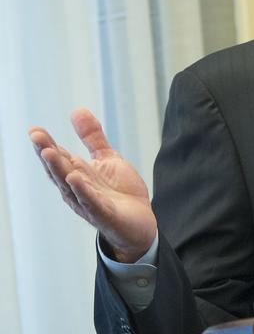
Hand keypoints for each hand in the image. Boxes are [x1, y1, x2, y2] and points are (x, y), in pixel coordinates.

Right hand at [29, 109, 156, 262]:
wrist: (138, 223)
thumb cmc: (119, 192)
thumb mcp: (107, 158)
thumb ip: (92, 137)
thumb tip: (77, 110)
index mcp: (76, 174)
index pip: (59, 157)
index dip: (47, 144)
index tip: (35, 130)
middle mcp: (77, 189)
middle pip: (60, 169)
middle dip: (47, 153)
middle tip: (36, 136)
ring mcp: (89, 202)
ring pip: (70, 185)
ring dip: (59, 169)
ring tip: (49, 152)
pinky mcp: (105, 214)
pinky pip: (92, 203)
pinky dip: (83, 191)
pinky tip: (76, 178)